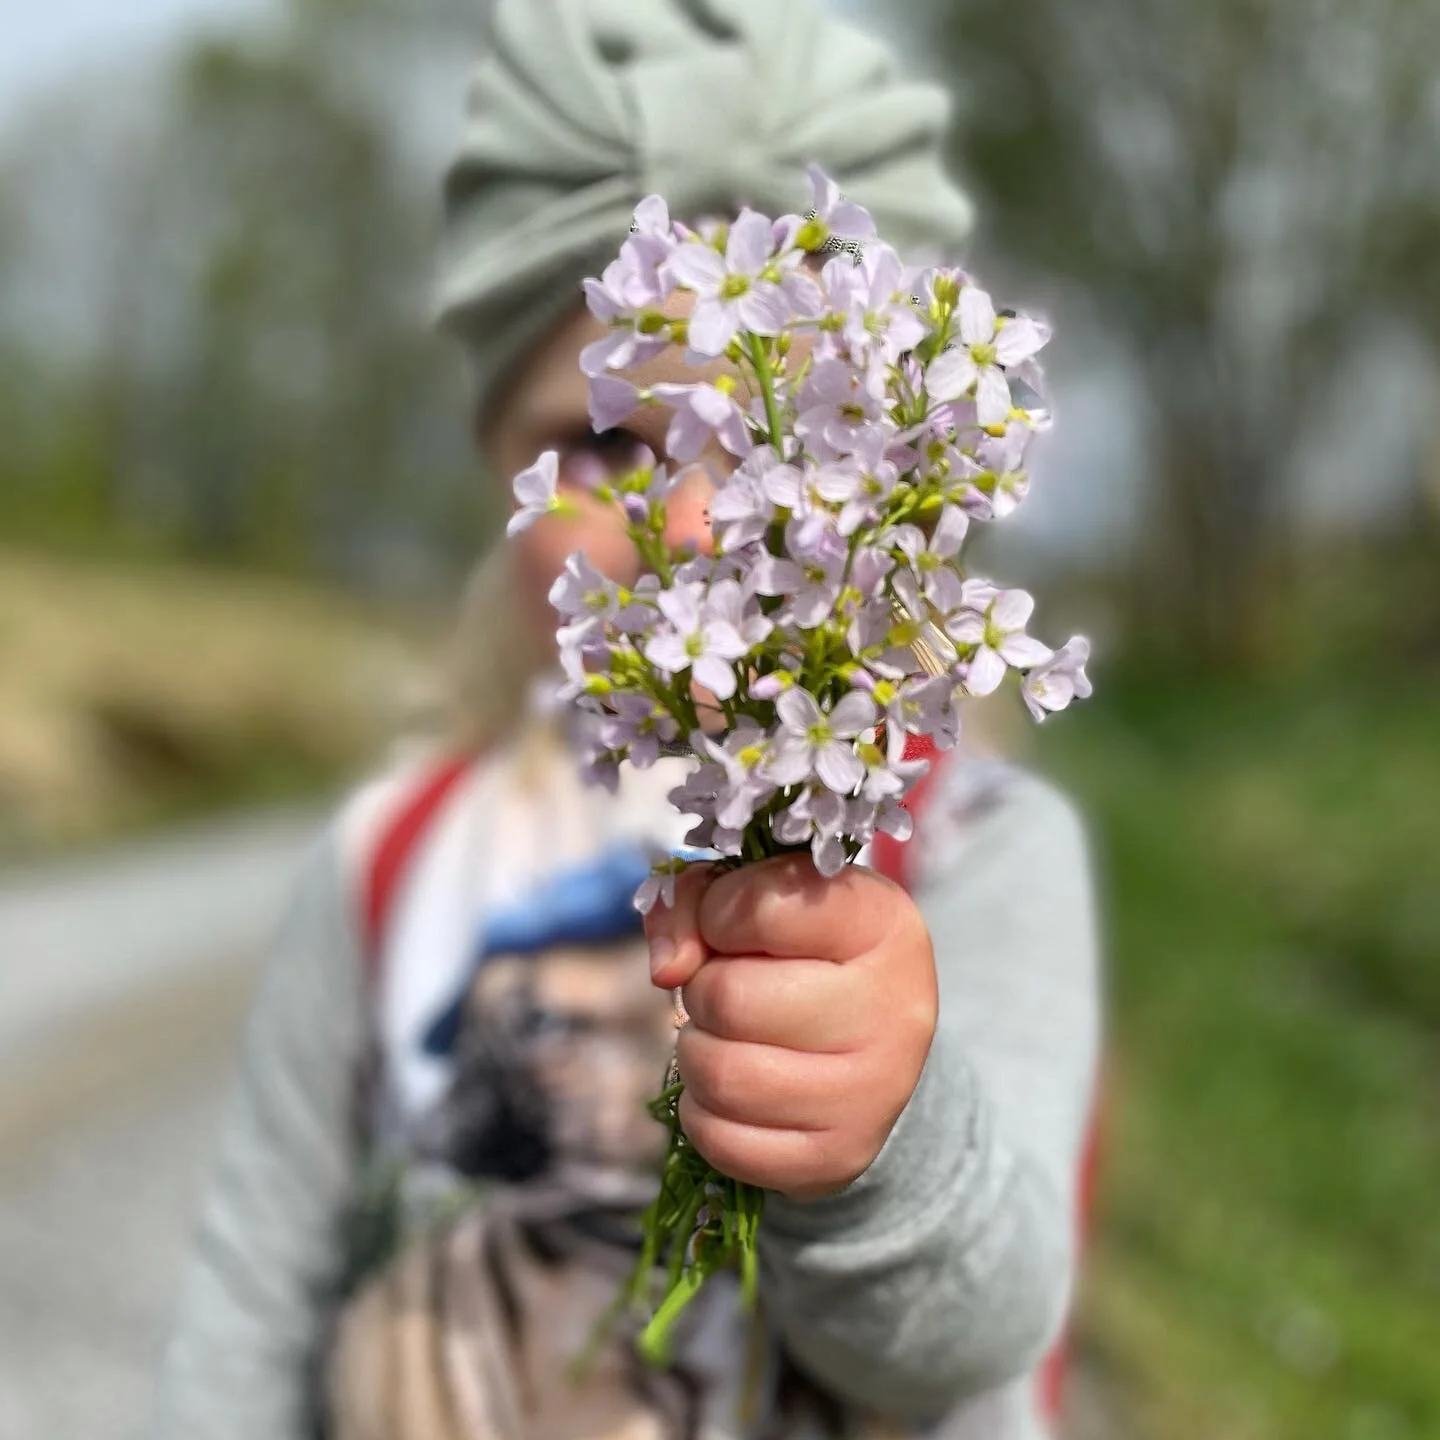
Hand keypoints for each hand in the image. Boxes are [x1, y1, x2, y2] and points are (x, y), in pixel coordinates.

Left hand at [646, 855, 937, 1200]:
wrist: (870, 1041)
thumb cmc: (803, 951)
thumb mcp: (758, 897)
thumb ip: (697, 903)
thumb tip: (666, 968)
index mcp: (880, 922)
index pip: (763, 908)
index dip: (717, 914)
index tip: (729, 927)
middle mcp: (893, 1007)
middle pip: (731, 1000)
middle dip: (702, 992)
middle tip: (724, 992)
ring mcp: (872, 1092)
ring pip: (722, 1076)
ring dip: (697, 1054)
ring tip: (726, 1038)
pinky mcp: (839, 1156)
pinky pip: (723, 1141)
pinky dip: (704, 1114)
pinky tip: (733, 1089)